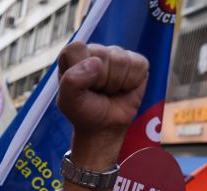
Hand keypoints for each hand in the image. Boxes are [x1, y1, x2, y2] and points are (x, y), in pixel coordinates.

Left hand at [57, 42, 148, 167]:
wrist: (104, 127)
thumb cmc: (84, 112)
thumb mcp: (68, 102)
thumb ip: (71, 81)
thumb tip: (96, 62)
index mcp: (73, 56)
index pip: (76, 48)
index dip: (80, 68)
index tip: (81, 86)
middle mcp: (95, 51)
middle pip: (102, 54)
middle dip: (100, 80)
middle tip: (97, 91)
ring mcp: (117, 54)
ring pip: (121, 60)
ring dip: (116, 83)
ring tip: (109, 91)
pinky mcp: (137, 63)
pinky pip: (139, 65)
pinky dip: (132, 82)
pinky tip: (124, 88)